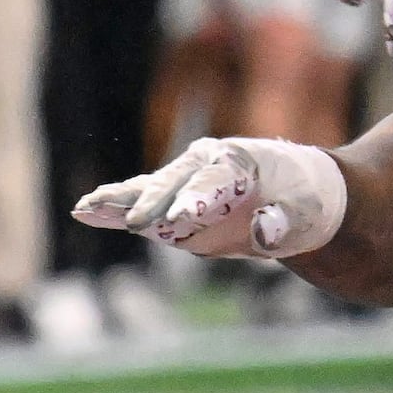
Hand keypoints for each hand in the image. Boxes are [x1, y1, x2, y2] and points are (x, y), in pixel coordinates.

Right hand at [74, 136, 347, 259]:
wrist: (297, 196)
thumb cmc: (307, 200)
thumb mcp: (308, 212)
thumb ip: (285, 222)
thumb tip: (264, 232)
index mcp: (239, 160)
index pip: (212, 182)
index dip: (196, 201)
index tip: (179, 221)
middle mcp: (203, 166)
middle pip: (171, 184)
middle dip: (152, 203)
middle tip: (138, 224)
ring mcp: (184, 185)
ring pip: (145, 192)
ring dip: (117, 202)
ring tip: (86, 208)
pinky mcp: (172, 206)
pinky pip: (138, 207)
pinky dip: (114, 211)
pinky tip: (85, 213)